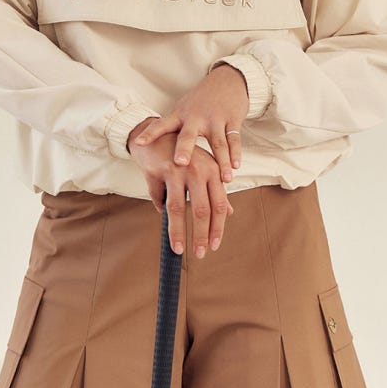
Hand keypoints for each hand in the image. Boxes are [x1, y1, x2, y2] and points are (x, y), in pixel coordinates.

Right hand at [127, 130, 233, 256]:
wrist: (158, 134)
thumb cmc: (185, 155)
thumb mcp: (205, 169)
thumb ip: (216, 190)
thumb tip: (228, 213)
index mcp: (213, 171)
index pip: (219, 205)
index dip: (217, 228)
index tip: (214, 246)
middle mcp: (198, 170)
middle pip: (202, 210)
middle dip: (201, 235)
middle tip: (199, 253)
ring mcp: (178, 170)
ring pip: (178, 208)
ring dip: (178, 232)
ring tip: (179, 249)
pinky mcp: (158, 170)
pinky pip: (158, 198)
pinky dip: (158, 207)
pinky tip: (160, 213)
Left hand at [129, 64, 248, 181]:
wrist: (228, 80)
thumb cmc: (201, 100)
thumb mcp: (184, 110)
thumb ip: (174, 130)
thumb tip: (157, 154)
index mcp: (180, 115)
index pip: (162, 125)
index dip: (150, 134)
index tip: (138, 143)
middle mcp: (196, 117)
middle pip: (189, 135)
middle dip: (184, 149)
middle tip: (180, 163)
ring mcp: (215, 118)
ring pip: (218, 143)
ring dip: (222, 162)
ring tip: (224, 179)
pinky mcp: (232, 119)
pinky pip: (233, 139)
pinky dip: (235, 154)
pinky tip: (235, 166)